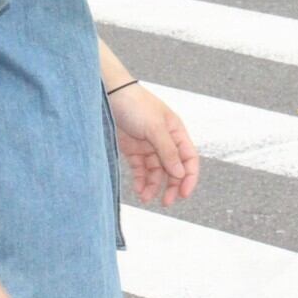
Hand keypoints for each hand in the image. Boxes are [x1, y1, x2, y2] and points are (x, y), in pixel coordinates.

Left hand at [107, 83, 199, 207]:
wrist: (108, 94)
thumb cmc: (135, 104)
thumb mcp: (155, 127)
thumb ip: (168, 151)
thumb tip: (180, 174)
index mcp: (176, 132)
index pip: (189, 159)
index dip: (189, 177)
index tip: (183, 194)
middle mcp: (164, 140)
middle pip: (173, 169)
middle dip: (171, 186)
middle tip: (165, 202)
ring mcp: (148, 145)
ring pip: (156, 172)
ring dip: (153, 186)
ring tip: (145, 198)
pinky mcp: (132, 149)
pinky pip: (140, 170)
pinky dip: (140, 181)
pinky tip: (138, 190)